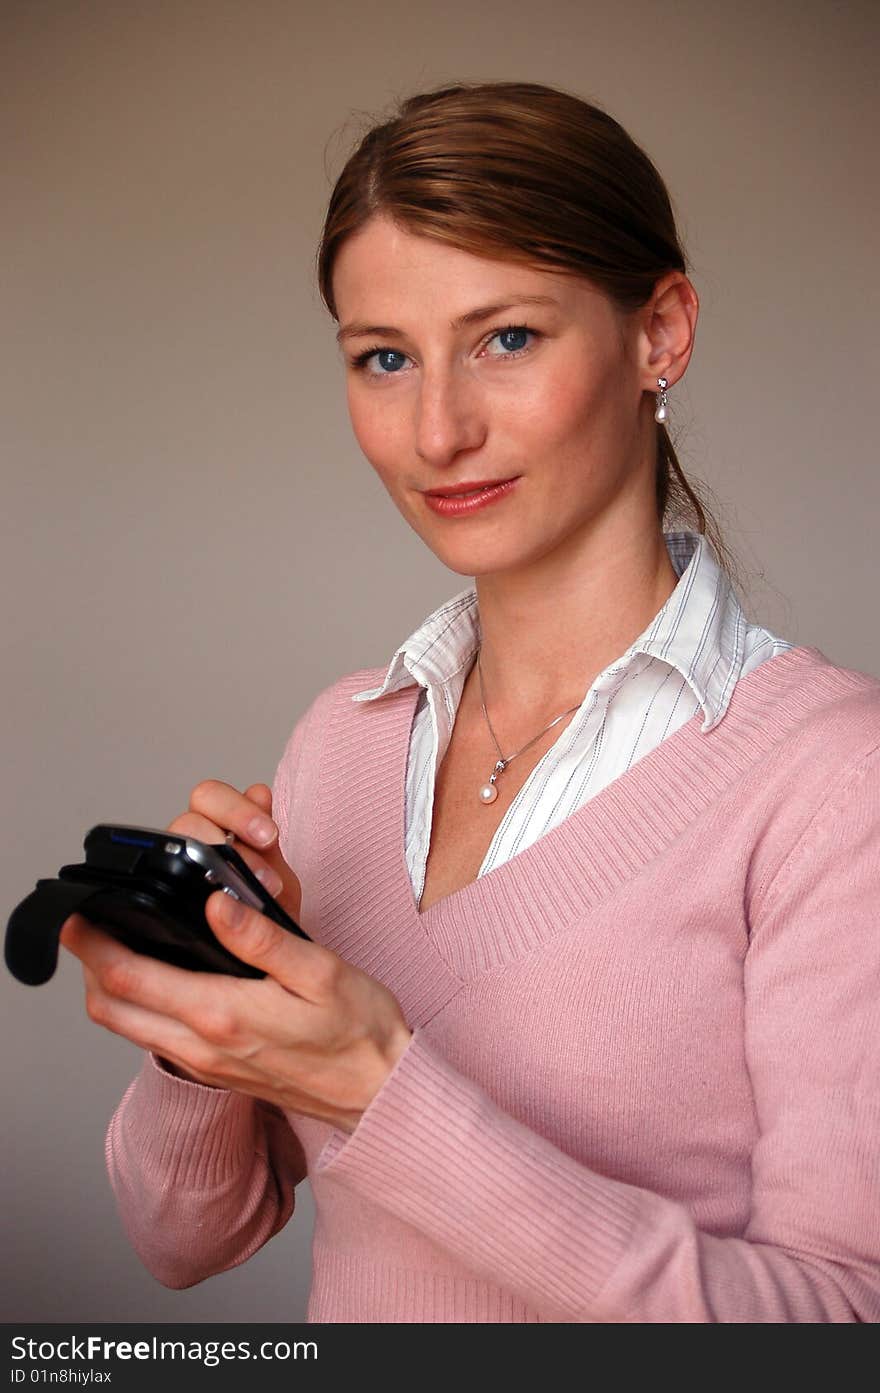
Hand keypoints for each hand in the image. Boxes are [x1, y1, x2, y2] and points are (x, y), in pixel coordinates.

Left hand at [58, 778, 413, 1129]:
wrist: (379, 1093)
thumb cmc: (360, 1032)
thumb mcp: (322, 971)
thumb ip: (264, 938)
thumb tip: (217, 904)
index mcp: (224, 1016)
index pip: (133, 979)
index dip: (95, 945)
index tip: (77, 915)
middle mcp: (204, 1046)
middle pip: (113, 1009)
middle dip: (89, 967)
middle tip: (83, 927)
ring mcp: (207, 1063)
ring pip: (129, 1028)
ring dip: (110, 990)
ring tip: (112, 946)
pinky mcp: (217, 1070)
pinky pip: (155, 1039)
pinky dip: (138, 1009)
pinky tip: (155, 980)